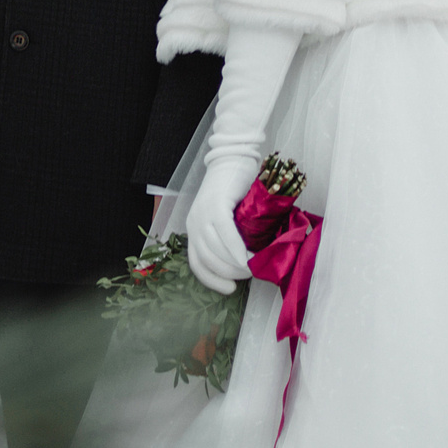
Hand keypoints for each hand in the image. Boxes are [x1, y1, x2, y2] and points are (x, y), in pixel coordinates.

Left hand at [185, 153, 259, 292]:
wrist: (233, 158)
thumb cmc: (235, 188)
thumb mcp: (228, 216)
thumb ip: (230, 236)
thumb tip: (247, 262)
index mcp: (194, 228)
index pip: (197, 263)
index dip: (212, 280)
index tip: (229, 289)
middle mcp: (194, 222)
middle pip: (208, 259)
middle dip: (229, 273)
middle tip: (250, 275)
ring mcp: (203, 213)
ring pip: (216, 249)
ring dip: (235, 264)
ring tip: (254, 267)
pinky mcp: (216, 204)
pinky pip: (225, 233)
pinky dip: (236, 249)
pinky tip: (248, 257)